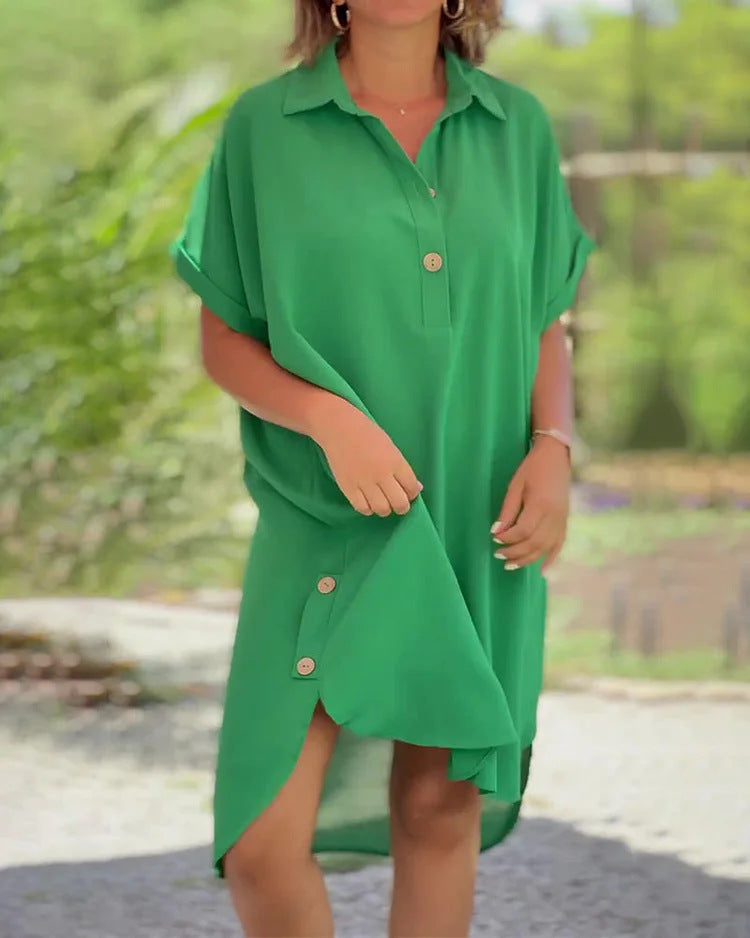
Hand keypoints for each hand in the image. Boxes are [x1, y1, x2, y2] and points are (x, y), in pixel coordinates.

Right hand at [310, 396, 422, 516]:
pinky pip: (362, 508)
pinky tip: (367, 500)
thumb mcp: (391, 447)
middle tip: (397, 502)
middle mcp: (382, 474)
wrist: (339, 428)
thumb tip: (416, 488)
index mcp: (395, 461)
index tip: (408, 492)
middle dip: (402, 506)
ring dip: (384, 508)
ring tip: (381, 501)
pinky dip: (368, 508)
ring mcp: (364, 482)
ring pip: (382, 509)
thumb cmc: (367, 434)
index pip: (412, 488)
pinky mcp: (348, 487)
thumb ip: (403, 469)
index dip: (412, 494)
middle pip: (400, 504)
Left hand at [490, 435, 570, 572]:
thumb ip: (507, 510)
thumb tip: (496, 532)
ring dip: (528, 559)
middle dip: (515, 552)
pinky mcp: (565, 521)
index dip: (507, 538)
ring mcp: (562, 519)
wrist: (556, 456)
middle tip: (498, 555)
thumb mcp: (515, 486)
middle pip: (534, 543)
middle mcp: (554, 515)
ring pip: (546, 547)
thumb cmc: (531, 468)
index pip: (522, 530)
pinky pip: (560, 544)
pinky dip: (551, 559)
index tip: (494, 539)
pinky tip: (542, 571)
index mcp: (540, 504)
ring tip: (511, 564)